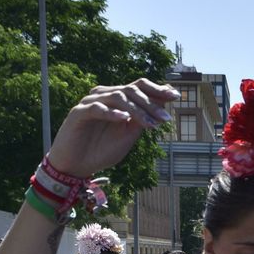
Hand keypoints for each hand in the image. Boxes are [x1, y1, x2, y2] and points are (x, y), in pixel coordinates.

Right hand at [46, 79, 178, 178]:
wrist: (76, 166)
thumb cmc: (101, 151)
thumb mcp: (127, 136)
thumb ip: (141, 121)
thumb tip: (162, 108)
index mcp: (117, 99)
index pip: (139, 87)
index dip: (158, 90)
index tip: (177, 96)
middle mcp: (104, 96)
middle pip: (131, 90)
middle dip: (151, 103)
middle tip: (165, 117)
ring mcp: (90, 102)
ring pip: (118, 97)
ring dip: (137, 110)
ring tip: (150, 124)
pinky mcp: (77, 112)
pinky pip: (97, 108)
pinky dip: (112, 113)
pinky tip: (124, 119)